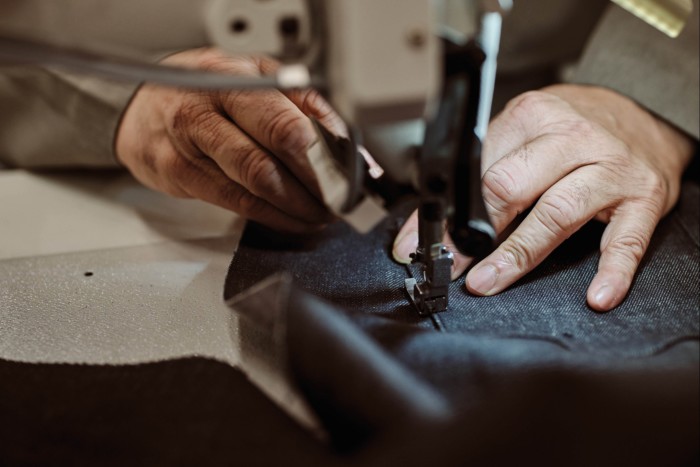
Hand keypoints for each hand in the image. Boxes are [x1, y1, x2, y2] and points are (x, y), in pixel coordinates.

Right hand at [116, 48, 344, 232]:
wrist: (138, 105)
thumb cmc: (205, 90)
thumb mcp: (253, 76)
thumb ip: (299, 101)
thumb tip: (342, 138)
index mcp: (231, 77)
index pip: (285, 123)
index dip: (321, 158)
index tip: (347, 177)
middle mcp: (204, 108)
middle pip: (268, 158)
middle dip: (312, 188)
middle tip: (338, 202)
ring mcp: (187, 145)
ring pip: (252, 185)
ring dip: (295, 207)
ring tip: (320, 214)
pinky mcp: (178, 175)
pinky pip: (233, 201)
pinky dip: (270, 215)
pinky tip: (290, 218)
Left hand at [394, 84, 694, 311]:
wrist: (644, 112)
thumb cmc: (574, 127)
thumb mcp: (522, 132)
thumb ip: (480, 172)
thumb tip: (425, 225)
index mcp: (533, 117)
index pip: (480, 170)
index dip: (450, 213)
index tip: (425, 244)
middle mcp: (572, 138)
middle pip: (512, 188)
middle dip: (474, 234)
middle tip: (453, 266)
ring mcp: (611, 168)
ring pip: (557, 214)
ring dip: (519, 255)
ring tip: (490, 282)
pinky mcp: (644, 198)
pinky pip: (627, 239)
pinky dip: (613, 271)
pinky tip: (596, 295)